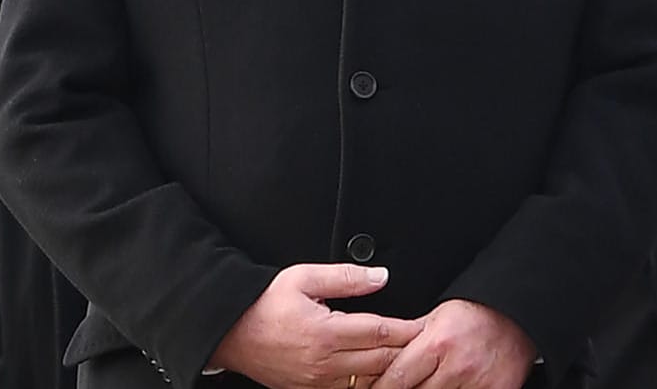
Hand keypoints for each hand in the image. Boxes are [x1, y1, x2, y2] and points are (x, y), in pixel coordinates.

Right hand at [208, 264, 421, 387]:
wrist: (229, 332)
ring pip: (368, 382)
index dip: (408, 330)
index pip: (381, 332)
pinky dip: (368, 383)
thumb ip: (346, 278)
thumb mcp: (303, 278)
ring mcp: (317, 382)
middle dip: (406, 351)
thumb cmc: (264, 303)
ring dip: (390, 371)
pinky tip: (379, 374)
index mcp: (326, 333)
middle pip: (380, 362)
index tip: (426, 324)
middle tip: (427, 342)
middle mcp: (324, 363)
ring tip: (410, 359)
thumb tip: (381, 277)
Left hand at [374, 299, 535, 388]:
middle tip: (400, 386)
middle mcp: (457, 366)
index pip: (396, 379)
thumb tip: (374, 361)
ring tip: (431, 383)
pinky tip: (452, 387)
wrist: (518, 315)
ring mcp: (478, 384)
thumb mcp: (436, 318)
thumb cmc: (474, 314)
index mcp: (438, 343)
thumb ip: (408, 340)